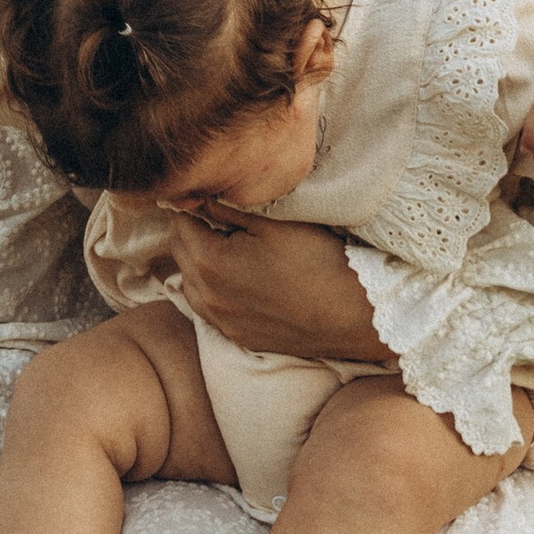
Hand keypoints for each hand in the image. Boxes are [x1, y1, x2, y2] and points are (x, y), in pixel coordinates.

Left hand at [159, 214, 395, 359]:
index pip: (179, 223)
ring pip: (191, 283)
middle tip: (220, 216)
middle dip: (193, 231)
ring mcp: (222, 322)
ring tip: (230, 247)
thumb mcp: (273, 223)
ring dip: (200, 262)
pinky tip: (239, 278)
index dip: (192, 205)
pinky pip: (210, 308)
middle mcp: (207, 297)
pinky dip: (214, 290)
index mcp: (210, 262)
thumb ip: (228, 208)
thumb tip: (201, 196)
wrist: (354, 314)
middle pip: (180, 252)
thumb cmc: (318, 260)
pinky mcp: (239, 338)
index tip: (208, 195)